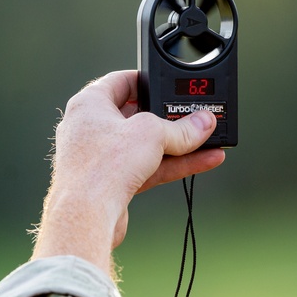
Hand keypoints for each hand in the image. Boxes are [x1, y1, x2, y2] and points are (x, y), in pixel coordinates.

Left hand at [31, 70, 226, 273]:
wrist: (87, 216)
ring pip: (148, 145)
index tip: (170, 83)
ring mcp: (103, 157)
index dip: (148, 80)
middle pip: (139, 115)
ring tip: (210, 140)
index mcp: (90, 104)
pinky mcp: (114, 182)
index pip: (121, 82)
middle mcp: (92, 128)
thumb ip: (183, 128)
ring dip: (180, 144)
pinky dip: (175, 164)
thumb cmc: (103, 166)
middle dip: (171, 118)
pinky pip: (150, 167)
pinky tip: (204, 160)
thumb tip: (204, 122)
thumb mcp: (152, 134)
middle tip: (196, 115)